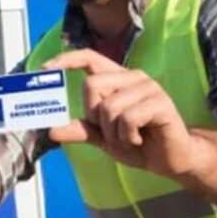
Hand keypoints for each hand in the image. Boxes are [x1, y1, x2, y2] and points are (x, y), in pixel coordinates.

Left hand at [43, 49, 195, 179]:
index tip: (45, 68)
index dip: (67, 60)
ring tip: (129, 138)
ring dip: (113, 133)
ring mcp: (148, 87)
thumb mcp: (103, 138)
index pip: (89, 57)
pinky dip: (127, 137)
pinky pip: (128, 119)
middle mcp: (133, 77)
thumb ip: (81, 130)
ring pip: (109, 107)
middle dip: (95, 116)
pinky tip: (139, 140)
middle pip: (92, 85)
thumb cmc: (139, 143)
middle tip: (111, 132)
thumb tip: (51, 130)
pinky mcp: (160, 102)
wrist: (171, 160)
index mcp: (118, 79)